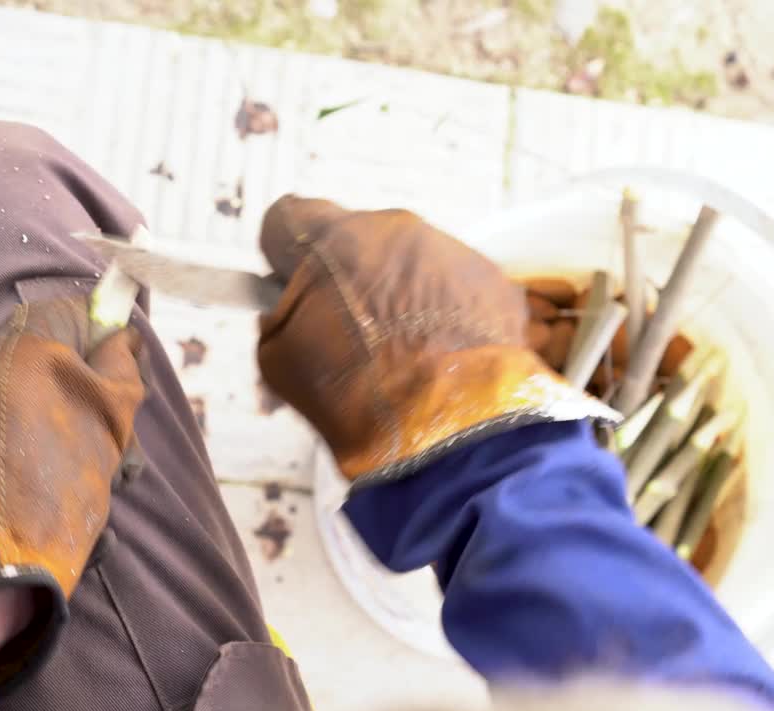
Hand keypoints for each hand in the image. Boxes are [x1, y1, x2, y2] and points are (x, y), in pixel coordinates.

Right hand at [256, 195, 616, 490]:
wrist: (445, 429)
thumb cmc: (352, 394)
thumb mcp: (278, 360)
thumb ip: (279, 319)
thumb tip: (290, 313)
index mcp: (335, 239)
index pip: (288, 217)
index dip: (282, 253)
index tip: (287, 283)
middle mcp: (396, 230)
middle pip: (354, 239)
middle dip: (344, 276)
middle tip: (343, 332)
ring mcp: (452, 252)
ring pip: (409, 262)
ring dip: (396, 295)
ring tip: (400, 354)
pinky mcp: (495, 283)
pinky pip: (455, 288)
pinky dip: (444, 315)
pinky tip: (440, 358)